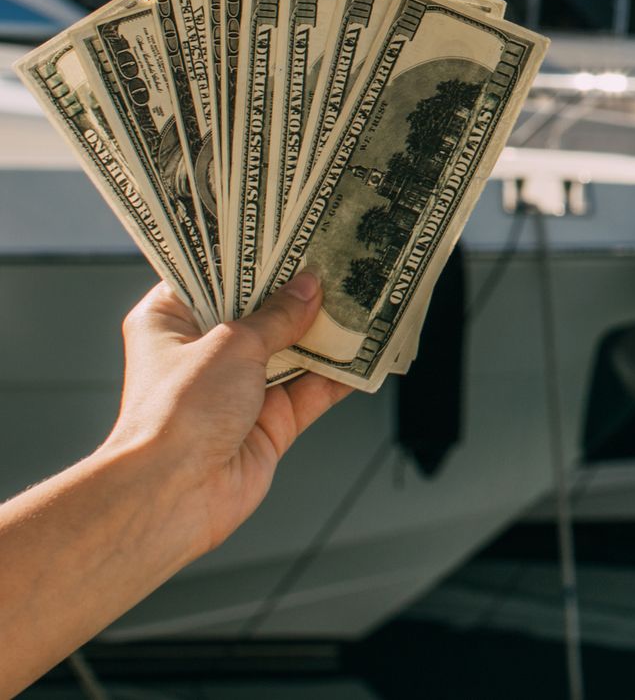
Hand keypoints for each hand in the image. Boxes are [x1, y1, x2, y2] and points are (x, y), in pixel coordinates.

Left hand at [102, 273, 354, 559]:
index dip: (252, 256)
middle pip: (261, 312)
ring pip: (293, 351)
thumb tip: (310, 287)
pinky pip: (313, 391)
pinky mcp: (270, 423)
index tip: (290, 233)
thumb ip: (278, 316)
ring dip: (327, 332)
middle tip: (338, 260)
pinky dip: (341, 375)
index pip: (214, 275)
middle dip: (300, 293)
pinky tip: (369, 351)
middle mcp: (204, 354)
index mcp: (171, 322)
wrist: (174, 495)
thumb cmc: (178, 412)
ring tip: (364, 297)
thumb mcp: (231, 344)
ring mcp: (239, 390)